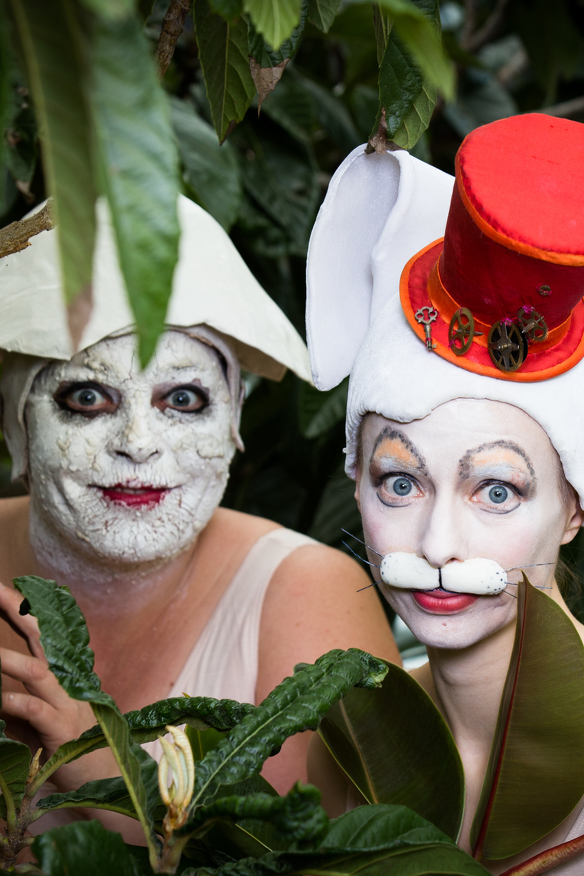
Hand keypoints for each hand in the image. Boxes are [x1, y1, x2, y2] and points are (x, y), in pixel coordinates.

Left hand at [0, 582, 119, 790]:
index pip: (38, 632)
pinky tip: (1, 699)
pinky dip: (16, 702)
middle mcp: (64, 680)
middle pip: (41, 637)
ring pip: (36, 671)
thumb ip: (16, 701)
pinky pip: (36, 710)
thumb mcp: (38, 717)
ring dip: (9, 658)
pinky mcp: (62, 729)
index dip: (19, 609)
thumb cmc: (67, 745)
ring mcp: (65, 702)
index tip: (0, 589)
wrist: (103, 777)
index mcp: (58, 673)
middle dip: (16, 612)